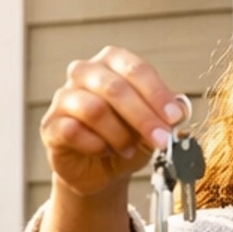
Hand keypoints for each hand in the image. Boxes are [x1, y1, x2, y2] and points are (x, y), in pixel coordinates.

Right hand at [40, 46, 187, 197]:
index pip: (135, 69)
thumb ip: (166, 115)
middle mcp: (85, 72)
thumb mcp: (153, 125)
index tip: (175, 117)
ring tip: (128, 149)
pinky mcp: (51, 124)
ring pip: (94, 109)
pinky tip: (104, 151)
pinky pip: (72, 131)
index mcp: (113, 62)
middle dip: (143, 117)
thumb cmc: (127, 138)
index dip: (157, 94)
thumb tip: (181, 108)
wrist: (99, 169)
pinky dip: (95, 145)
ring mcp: (64, 97)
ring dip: (118, 134)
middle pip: (115, 88)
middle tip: (160, 140)